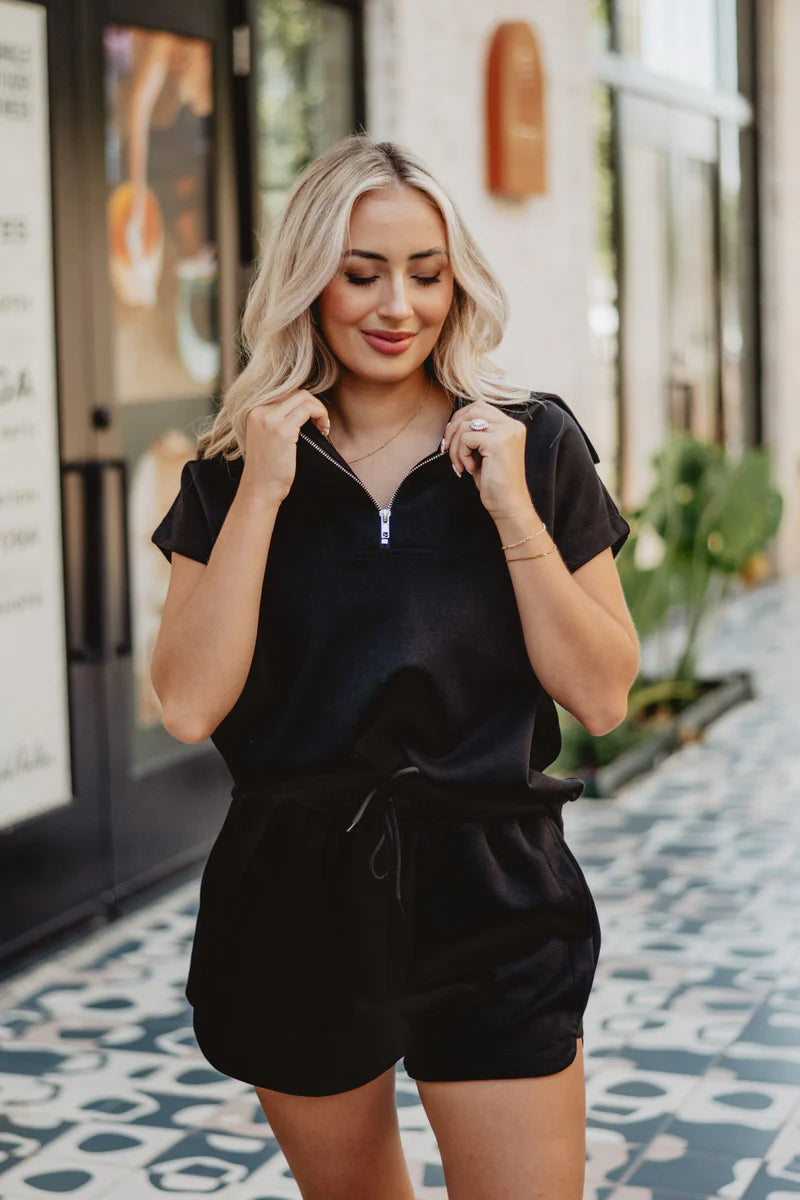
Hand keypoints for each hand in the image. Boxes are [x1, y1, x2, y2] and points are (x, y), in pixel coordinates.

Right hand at [240, 389, 329, 504]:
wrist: (259, 490)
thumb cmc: (268, 469)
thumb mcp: (267, 437)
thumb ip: (279, 420)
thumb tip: (304, 407)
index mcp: (254, 411)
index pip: (285, 393)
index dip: (304, 404)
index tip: (312, 420)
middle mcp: (259, 411)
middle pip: (295, 392)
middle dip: (313, 404)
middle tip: (321, 422)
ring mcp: (270, 419)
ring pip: (303, 398)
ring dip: (319, 409)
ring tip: (323, 426)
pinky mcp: (282, 430)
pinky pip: (308, 410)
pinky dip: (321, 415)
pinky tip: (323, 430)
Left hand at [441, 401, 533, 520]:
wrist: (508, 505)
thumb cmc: (495, 483)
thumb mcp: (484, 453)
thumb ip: (476, 435)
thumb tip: (452, 424)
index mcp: (511, 426)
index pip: (480, 407)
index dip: (460, 419)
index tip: (451, 439)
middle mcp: (512, 425)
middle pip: (472, 410)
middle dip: (453, 428)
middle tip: (446, 449)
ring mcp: (506, 432)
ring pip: (466, 424)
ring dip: (455, 446)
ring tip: (459, 464)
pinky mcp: (497, 443)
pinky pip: (466, 438)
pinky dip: (460, 454)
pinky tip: (468, 469)